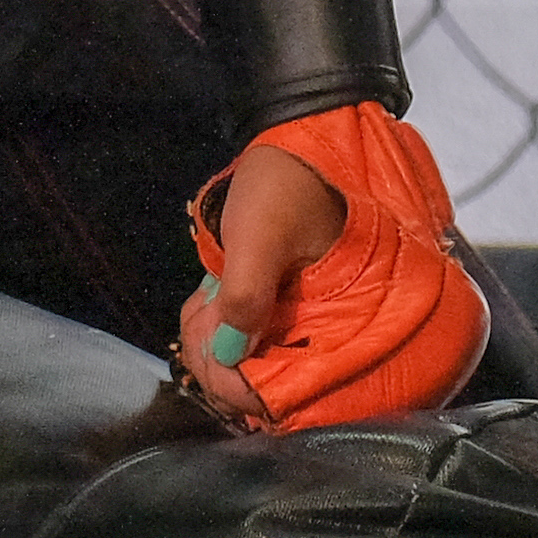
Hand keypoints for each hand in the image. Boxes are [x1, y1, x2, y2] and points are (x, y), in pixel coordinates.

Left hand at [173, 103, 486, 431]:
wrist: (301, 145)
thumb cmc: (286, 184)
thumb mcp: (259, 236)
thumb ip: (246, 296)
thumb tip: (229, 355)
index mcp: (334, 322)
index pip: (280, 392)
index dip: (235, 384)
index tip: (208, 350)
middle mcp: (319, 332)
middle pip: (255, 389)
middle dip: (215, 358)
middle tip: (203, 310)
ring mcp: (295, 323)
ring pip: (241, 366)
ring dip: (210, 339)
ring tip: (207, 297)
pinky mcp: (279, 309)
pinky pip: (239, 340)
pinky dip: (215, 325)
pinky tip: (209, 296)